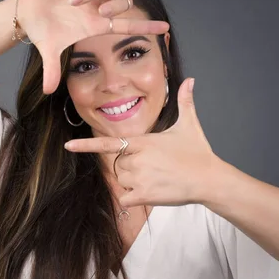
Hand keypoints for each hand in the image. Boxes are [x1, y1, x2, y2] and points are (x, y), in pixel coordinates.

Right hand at [16, 0, 170, 93]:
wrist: (25, 13)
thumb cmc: (43, 31)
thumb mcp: (49, 51)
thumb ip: (52, 70)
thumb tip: (47, 92)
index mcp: (95, 24)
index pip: (127, 25)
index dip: (146, 27)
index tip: (165, 28)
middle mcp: (95, 6)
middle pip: (122, 1)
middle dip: (115, 6)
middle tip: (98, 12)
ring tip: (71, 2)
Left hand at [64, 78, 222, 206]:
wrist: (209, 178)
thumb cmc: (198, 152)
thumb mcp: (189, 125)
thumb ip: (185, 102)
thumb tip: (190, 80)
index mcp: (142, 141)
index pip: (108, 144)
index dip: (87, 145)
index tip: (69, 146)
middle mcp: (136, 159)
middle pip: (119, 165)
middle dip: (132, 167)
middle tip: (155, 167)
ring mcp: (139, 178)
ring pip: (122, 182)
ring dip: (134, 183)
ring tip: (157, 179)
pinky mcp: (144, 195)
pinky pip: (126, 198)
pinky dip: (133, 198)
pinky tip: (151, 193)